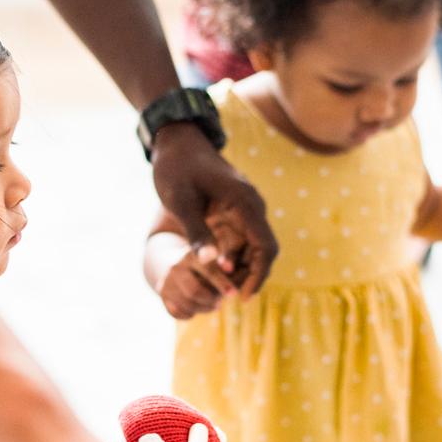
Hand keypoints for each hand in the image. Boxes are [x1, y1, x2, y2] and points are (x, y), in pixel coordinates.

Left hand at [150, 122, 277, 298]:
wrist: (177, 143)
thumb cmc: (176, 169)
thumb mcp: (181, 201)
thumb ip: (197, 232)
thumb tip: (212, 264)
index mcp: (245, 202)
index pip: (265, 247)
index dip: (258, 276)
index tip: (241, 298)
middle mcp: (251, 206)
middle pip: (263, 251)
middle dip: (248, 277)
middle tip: (224, 298)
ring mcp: (245, 209)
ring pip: (252, 248)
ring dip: (239, 270)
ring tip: (216, 289)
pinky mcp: (235, 212)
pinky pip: (240, 241)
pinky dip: (231, 258)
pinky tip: (214, 272)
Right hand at [152, 242, 236, 319]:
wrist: (178, 268)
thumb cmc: (205, 266)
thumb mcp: (215, 260)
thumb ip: (227, 267)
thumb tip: (240, 273)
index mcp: (193, 255)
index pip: (209, 270)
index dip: (221, 283)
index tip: (233, 294)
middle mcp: (177, 267)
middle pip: (194, 291)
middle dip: (210, 300)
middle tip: (219, 303)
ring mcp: (167, 280)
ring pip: (187, 304)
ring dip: (203, 309)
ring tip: (212, 306)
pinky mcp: (162, 294)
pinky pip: (177, 313)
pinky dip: (189, 314)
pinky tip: (195, 308)